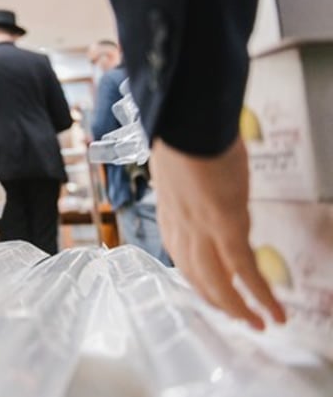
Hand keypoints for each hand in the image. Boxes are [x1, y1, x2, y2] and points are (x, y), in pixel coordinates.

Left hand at [151, 136, 285, 329]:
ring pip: (220, 282)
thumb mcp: (183, 168)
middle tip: (240, 319)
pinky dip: (260, 294)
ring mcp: (201, 228)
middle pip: (199, 277)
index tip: (214, 292)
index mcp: (170, 214)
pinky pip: (244, 269)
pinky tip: (274, 310)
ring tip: (260, 323)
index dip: (200, 279)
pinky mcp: (225, 225)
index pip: (182, 258)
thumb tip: (208, 192)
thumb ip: (193, 189)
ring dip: (240, 308)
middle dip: (220, 302)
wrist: (186, 120)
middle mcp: (181, 227)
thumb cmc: (187, 135)